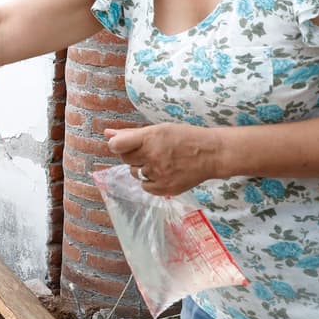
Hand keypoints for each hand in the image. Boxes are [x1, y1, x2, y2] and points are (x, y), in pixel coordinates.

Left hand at [105, 123, 223, 195]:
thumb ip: (130, 133)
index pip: (117, 146)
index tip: (124, 145)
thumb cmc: (184, 137)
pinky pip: (145, 186)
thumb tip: (107, 133)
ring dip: (143, 168)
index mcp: (150, 138)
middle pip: (126, 159)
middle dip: (134, 155)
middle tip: (151, 151)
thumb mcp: (159, 129)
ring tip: (161, 161)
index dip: (117, 146)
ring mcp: (159, 174)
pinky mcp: (165, 188)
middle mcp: (152, 156)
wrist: (212, 154)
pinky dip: (151, 181)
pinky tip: (164, 172)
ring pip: (135, 173)